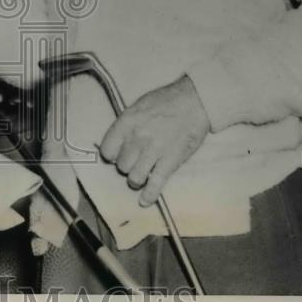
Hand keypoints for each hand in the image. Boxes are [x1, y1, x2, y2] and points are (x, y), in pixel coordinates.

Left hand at [98, 75, 209, 206]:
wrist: (193, 102)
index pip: (107, 149)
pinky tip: (145, 200)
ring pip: (134, 178)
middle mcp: (137, 138)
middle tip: (134, 162)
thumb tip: (119, 141)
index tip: (116, 154)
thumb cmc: (165, 101)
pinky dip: (149, 195)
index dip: (111, 155)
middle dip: (126, 166)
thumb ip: (127, 124)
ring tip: (140, 177)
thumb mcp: (139, 106)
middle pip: (121, 165)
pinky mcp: (170, 162)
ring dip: (136, 180)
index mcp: (127, 122)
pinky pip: (156, 184)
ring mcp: (154, 151)